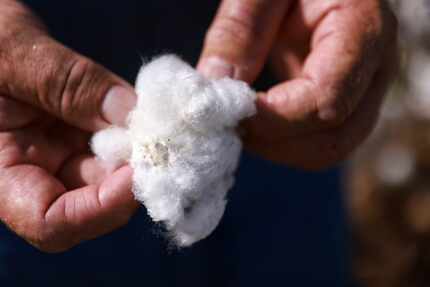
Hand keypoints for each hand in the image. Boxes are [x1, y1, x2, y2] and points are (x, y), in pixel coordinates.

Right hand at [0, 1, 137, 251]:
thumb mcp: (11, 55)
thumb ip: (67, 85)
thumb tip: (131, 113)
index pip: (51, 222)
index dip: (100, 208)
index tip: (137, 173)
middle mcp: (33, 171)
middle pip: (92, 200)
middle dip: (131, 177)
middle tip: (163, 143)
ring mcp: (58, 153)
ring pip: (110, 172)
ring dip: (138, 153)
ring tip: (158, 123)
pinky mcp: (77, 132)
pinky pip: (114, 142)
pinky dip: (134, 130)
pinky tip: (147, 112)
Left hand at [198, 0, 397, 168]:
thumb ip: (239, 32)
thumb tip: (215, 88)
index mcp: (364, 29)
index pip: (327, 98)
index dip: (275, 118)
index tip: (229, 113)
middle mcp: (376, 68)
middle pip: (335, 138)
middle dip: (275, 142)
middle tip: (228, 126)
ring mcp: (365, 90)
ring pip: (329, 148)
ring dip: (279, 148)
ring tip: (239, 124)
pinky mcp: (347, 102)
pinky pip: (321, 141)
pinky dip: (285, 143)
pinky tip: (256, 124)